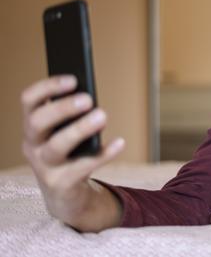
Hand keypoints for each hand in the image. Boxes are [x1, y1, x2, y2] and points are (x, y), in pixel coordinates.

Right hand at [21, 75, 124, 230]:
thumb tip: (92, 98)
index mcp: (32, 125)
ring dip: (80, 129)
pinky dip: (103, 154)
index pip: (29, 100)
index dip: (47, 87)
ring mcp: (44, 166)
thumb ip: (75, 115)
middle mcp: (32, 145)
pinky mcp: (61, 184)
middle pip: (38, 122)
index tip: (73, 79)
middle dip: (62, 108)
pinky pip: (82, 167)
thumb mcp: (66, 132)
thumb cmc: (70, 153)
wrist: (65, 194)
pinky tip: (119, 142)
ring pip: (56, 146)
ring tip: (103, 116)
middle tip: (88, 99)